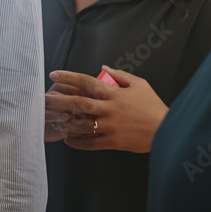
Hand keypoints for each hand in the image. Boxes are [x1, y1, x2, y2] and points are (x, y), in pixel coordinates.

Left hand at [44, 66, 168, 152]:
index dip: (69, 77)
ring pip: (81, 124)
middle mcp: (109, 109)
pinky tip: (67, 139)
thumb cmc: (153, 106)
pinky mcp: (113, 141)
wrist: (166, 130)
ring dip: (64, 121)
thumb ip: (120, 75)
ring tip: (51, 119)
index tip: (54, 75)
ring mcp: (110, 126)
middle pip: (78, 102)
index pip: (87, 82)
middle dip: (59, 99)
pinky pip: (91, 143)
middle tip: (43, 98)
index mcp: (114, 94)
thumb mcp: (139, 84)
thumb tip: (103, 68)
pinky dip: (77, 142)